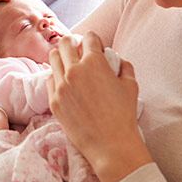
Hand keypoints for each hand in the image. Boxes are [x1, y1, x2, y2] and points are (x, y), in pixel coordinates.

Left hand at [47, 32, 152, 181]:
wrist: (110, 144)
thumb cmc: (124, 115)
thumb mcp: (131, 85)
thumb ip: (124, 66)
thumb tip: (116, 59)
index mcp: (95, 62)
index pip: (89, 37)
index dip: (94, 40)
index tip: (96, 47)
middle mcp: (74, 70)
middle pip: (65, 43)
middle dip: (73, 42)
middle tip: (79, 50)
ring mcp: (61, 85)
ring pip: (53, 58)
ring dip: (62, 57)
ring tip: (70, 64)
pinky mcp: (53, 101)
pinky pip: (50, 79)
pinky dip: (57, 76)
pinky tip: (66, 83)